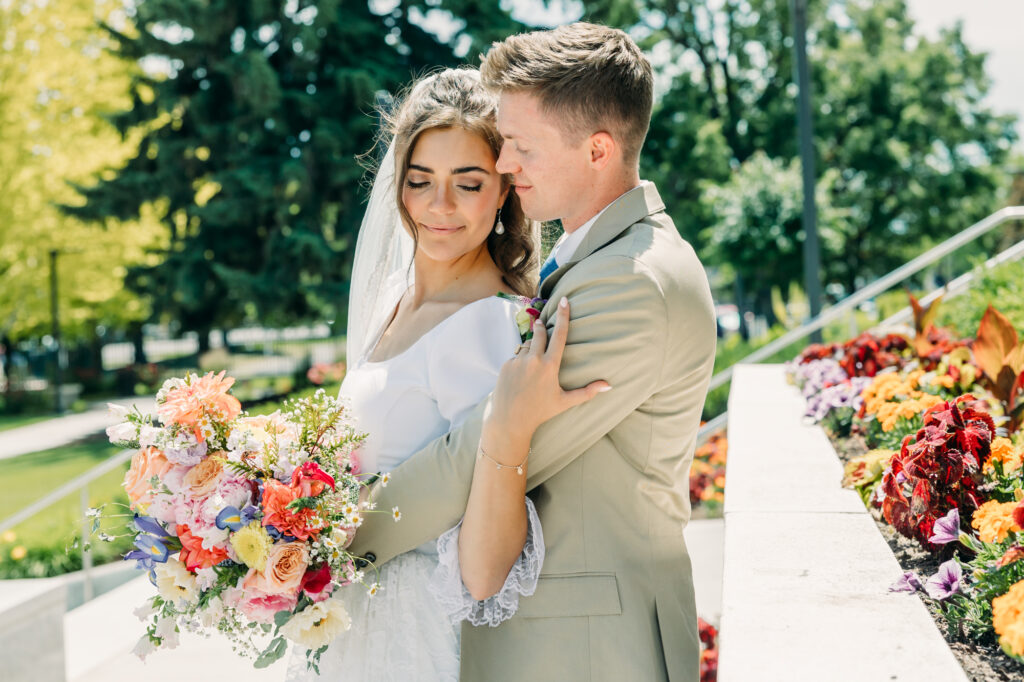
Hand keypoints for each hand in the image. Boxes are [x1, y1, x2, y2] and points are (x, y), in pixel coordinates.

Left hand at [488, 297, 610, 439]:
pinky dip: (520, 360)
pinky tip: (521, 375)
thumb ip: (587, 392)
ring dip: (531, 347)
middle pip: (540, 333)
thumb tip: (609, 385)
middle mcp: (533, 360)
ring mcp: (518, 361)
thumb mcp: (565, 402)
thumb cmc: (541, 412)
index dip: (563, 316)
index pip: (560, 335)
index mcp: (550, 366)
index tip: (564, 300)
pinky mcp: (506, 365)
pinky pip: (515, 356)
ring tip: (532, 364)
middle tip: (544, 324)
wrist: (510, 420)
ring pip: (526, 345)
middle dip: (542, 327)